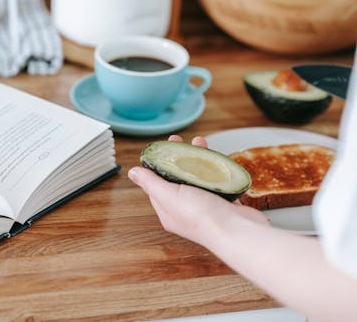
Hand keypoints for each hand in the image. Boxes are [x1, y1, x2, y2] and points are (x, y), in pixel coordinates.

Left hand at [128, 135, 268, 246]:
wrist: (240, 232)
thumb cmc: (202, 217)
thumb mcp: (169, 195)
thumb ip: (151, 183)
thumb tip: (132, 172)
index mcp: (168, 211)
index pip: (156, 184)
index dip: (157, 164)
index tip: (162, 147)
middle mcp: (185, 210)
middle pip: (178, 178)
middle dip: (178, 157)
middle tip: (179, 140)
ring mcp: (206, 206)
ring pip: (198, 177)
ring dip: (197, 159)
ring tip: (200, 142)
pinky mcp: (224, 203)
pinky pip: (216, 181)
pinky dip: (215, 168)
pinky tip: (216, 158)